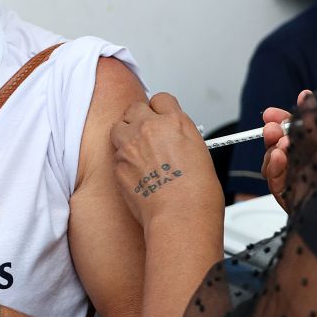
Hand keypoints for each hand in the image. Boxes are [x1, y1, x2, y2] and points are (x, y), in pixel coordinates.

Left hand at [110, 93, 223, 228]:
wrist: (180, 216)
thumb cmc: (197, 193)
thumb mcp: (200, 153)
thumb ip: (182, 137)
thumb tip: (173, 137)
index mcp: (175, 122)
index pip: (161, 99)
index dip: (160, 109)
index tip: (160, 116)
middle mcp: (149, 128)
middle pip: (135, 108)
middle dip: (140, 118)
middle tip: (146, 132)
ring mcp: (130, 145)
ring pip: (119, 127)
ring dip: (126, 135)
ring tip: (138, 151)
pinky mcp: (118, 164)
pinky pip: (116, 154)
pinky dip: (123, 160)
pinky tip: (136, 173)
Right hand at [261, 90, 311, 211]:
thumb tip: (305, 96)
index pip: (295, 132)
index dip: (281, 121)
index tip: (271, 113)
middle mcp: (310, 164)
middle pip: (279, 146)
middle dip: (272, 134)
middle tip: (270, 126)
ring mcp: (300, 181)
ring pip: (272, 163)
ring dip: (271, 150)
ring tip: (279, 143)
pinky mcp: (293, 198)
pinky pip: (275, 182)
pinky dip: (273, 167)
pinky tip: (278, 156)